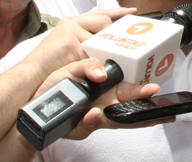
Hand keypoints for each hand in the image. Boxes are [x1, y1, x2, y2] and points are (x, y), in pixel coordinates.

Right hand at [21, 8, 136, 84]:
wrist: (29, 75)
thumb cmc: (49, 65)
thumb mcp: (68, 48)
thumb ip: (85, 43)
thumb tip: (106, 47)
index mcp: (72, 22)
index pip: (99, 13)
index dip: (117, 12)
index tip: (132, 11)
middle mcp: (72, 23)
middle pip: (104, 22)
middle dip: (113, 34)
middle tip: (124, 43)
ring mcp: (71, 31)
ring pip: (100, 37)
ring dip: (104, 50)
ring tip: (108, 58)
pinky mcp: (70, 42)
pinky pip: (92, 51)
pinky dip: (95, 61)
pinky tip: (95, 68)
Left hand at [36, 57, 170, 141]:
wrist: (36, 105)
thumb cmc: (55, 86)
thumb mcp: (73, 69)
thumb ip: (89, 66)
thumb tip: (101, 73)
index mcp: (106, 89)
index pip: (130, 89)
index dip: (143, 90)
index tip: (155, 88)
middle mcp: (104, 104)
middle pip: (128, 105)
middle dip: (142, 100)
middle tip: (153, 94)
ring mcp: (94, 116)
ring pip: (115, 119)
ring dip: (125, 114)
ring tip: (137, 107)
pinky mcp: (79, 127)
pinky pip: (88, 125)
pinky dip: (91, 120)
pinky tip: (94, 114)